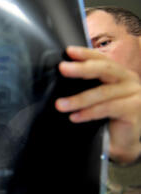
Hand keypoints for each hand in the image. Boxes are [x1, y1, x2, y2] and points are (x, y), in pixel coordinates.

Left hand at [56, 46, 140, 163]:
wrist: (123, 142)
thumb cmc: (107, 117)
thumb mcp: (96, 98)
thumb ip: (87, 85)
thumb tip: (60, 76)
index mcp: (118, 73)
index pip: (101, 59)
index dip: (86, 54)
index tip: (69, 51)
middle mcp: (129, 80)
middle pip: (104, 70)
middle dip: (81, 68)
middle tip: (62, 68)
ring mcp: (135, 94)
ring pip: (103, 93)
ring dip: (78, 99)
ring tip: (60, 105)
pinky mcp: (135, 110)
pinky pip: (107, 109)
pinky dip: (89, 112)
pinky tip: (74, 117)